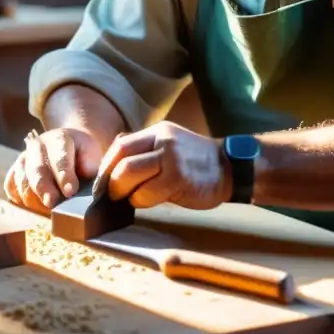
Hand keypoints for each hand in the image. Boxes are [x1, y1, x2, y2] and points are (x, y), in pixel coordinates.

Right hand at [3, 127, 103, 212]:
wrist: (69, 147)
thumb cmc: (83, 155)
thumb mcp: (92, 155)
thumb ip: (88, 166)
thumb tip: (78, 182)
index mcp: (59, 138)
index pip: (60, 157)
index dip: (64, 175)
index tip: (70, 191)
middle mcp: (38, 146)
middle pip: (37, 170)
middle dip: (45, 189)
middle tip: (52, 204)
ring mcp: (23, 157)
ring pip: (22, 181)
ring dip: (34, 199)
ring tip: (49, 211)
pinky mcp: (15, 170)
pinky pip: (11, 187)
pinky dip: (19, 199)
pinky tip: (34, 207)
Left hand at [97, 121, 231, 209]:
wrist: (230, 168)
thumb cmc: (196, 163)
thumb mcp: (170, 145)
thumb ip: (146, 150)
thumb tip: (113, 161)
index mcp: (158, 131)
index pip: (120, 145)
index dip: (106, 166)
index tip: (103, 182)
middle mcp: (163, 140)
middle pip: (121, 159)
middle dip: (111, 181)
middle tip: (112, 195)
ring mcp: (171, 157)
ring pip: (129, 174)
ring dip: (123, 192)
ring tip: (130, 199)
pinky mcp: (178, 177)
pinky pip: (146, 192)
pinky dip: (140, 200)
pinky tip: (148, 201)